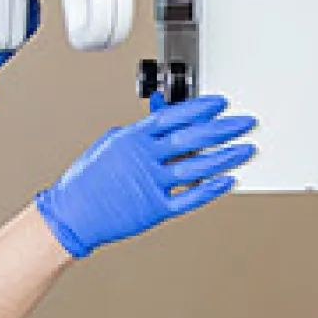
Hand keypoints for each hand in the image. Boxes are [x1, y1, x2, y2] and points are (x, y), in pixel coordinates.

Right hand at [35, 94, 255, 257]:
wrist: (72, 214)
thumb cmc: (87, 181)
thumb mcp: (110, 144)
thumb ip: (138, 131)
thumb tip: (159, 115)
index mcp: (133, 137)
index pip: (175, 115)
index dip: (201, 108)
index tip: (221, 103)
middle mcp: (144, 157)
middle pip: (193, 137)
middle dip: (224, 128)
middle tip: (245, 123)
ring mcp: (151, 183)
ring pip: (197, 166)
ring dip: (226, 156)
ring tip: (246, 149)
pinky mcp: (155, 208)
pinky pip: (189, 197)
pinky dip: (210, 189)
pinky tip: (227, 180)